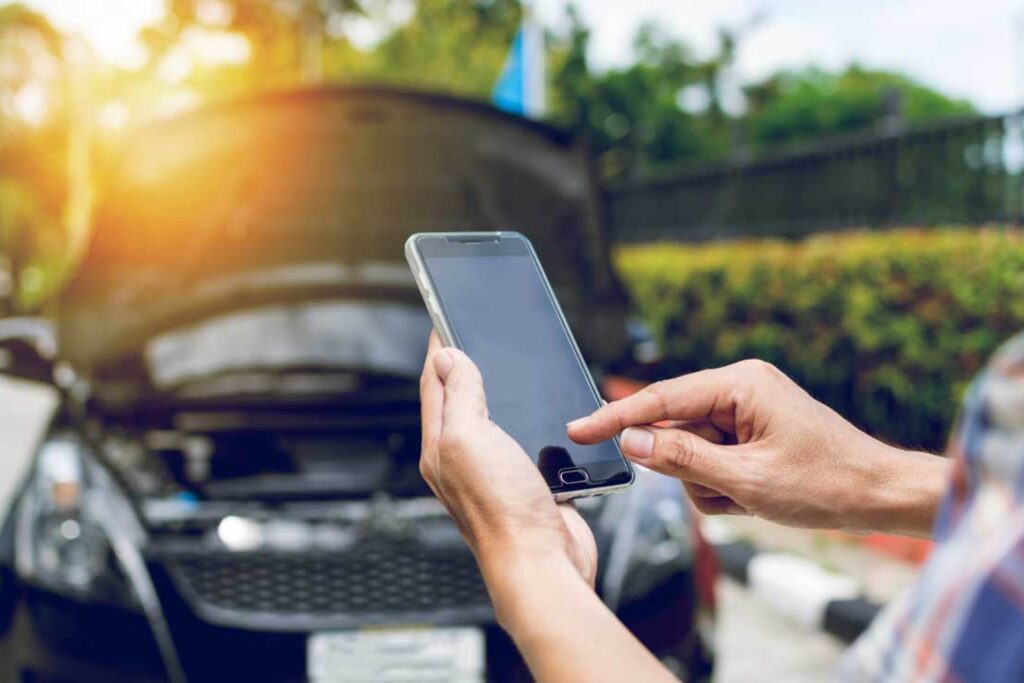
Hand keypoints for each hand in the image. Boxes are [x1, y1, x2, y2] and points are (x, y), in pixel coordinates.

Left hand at [419, 333, 596, 589]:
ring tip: (502, 367)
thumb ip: (459, 395)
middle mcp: (464, 460)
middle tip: (472, 335)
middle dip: (467, 367)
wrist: (543, 564)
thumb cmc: (502, 510)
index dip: (440, 349)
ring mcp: (496, 473)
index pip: (434, 385)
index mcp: (441, 447)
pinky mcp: (528, 484)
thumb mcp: (470, 437)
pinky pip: (524, 443)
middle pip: (461, 402)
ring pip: (495, 421)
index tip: (443, 317)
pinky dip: (530, 422)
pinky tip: (540, 414)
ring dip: (500, 394)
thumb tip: (447, 356)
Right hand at [568, 360, 948, 535]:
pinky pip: (711, 461)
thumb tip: (631, 441)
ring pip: (690, 453)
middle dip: (690, 470)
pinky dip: (724, 487)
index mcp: (740, 384)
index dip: (615, 419)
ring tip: (752, 497)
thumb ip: (682, 459)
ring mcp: (746, 410)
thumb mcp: (747, 479)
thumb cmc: (826, 482)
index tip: (577, 430)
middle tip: (727, 491)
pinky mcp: (750, 432)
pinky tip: (756, 496)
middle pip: (675, 431)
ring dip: (711, 485)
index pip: (660, 401)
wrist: (879, 495)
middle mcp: (739, 388)